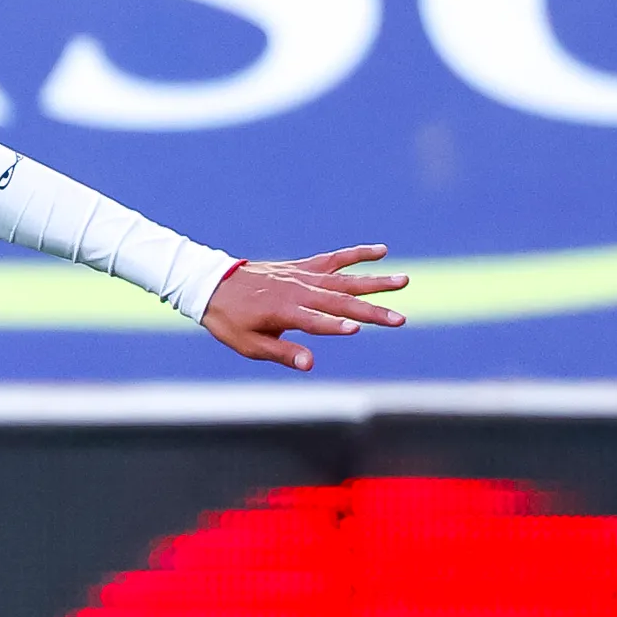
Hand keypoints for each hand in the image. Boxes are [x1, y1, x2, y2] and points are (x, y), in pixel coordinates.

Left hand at [202, 245, 408, 370]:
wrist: (212, 285)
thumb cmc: (230, 320)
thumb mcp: (248, 344)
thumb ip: (281, 352)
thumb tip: (309, 365)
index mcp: (283, 312)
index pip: (315, 321)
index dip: (334, 326)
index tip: (357, 329)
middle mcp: (297, 291)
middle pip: (340, 302)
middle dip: (371, 312)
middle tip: (400, 319)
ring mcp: (303, 276)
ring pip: (345, 279)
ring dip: (376, 282)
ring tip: (404, 281)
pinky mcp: (304, 267)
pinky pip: (335, 259)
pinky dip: (357, 255)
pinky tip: (382, 251)